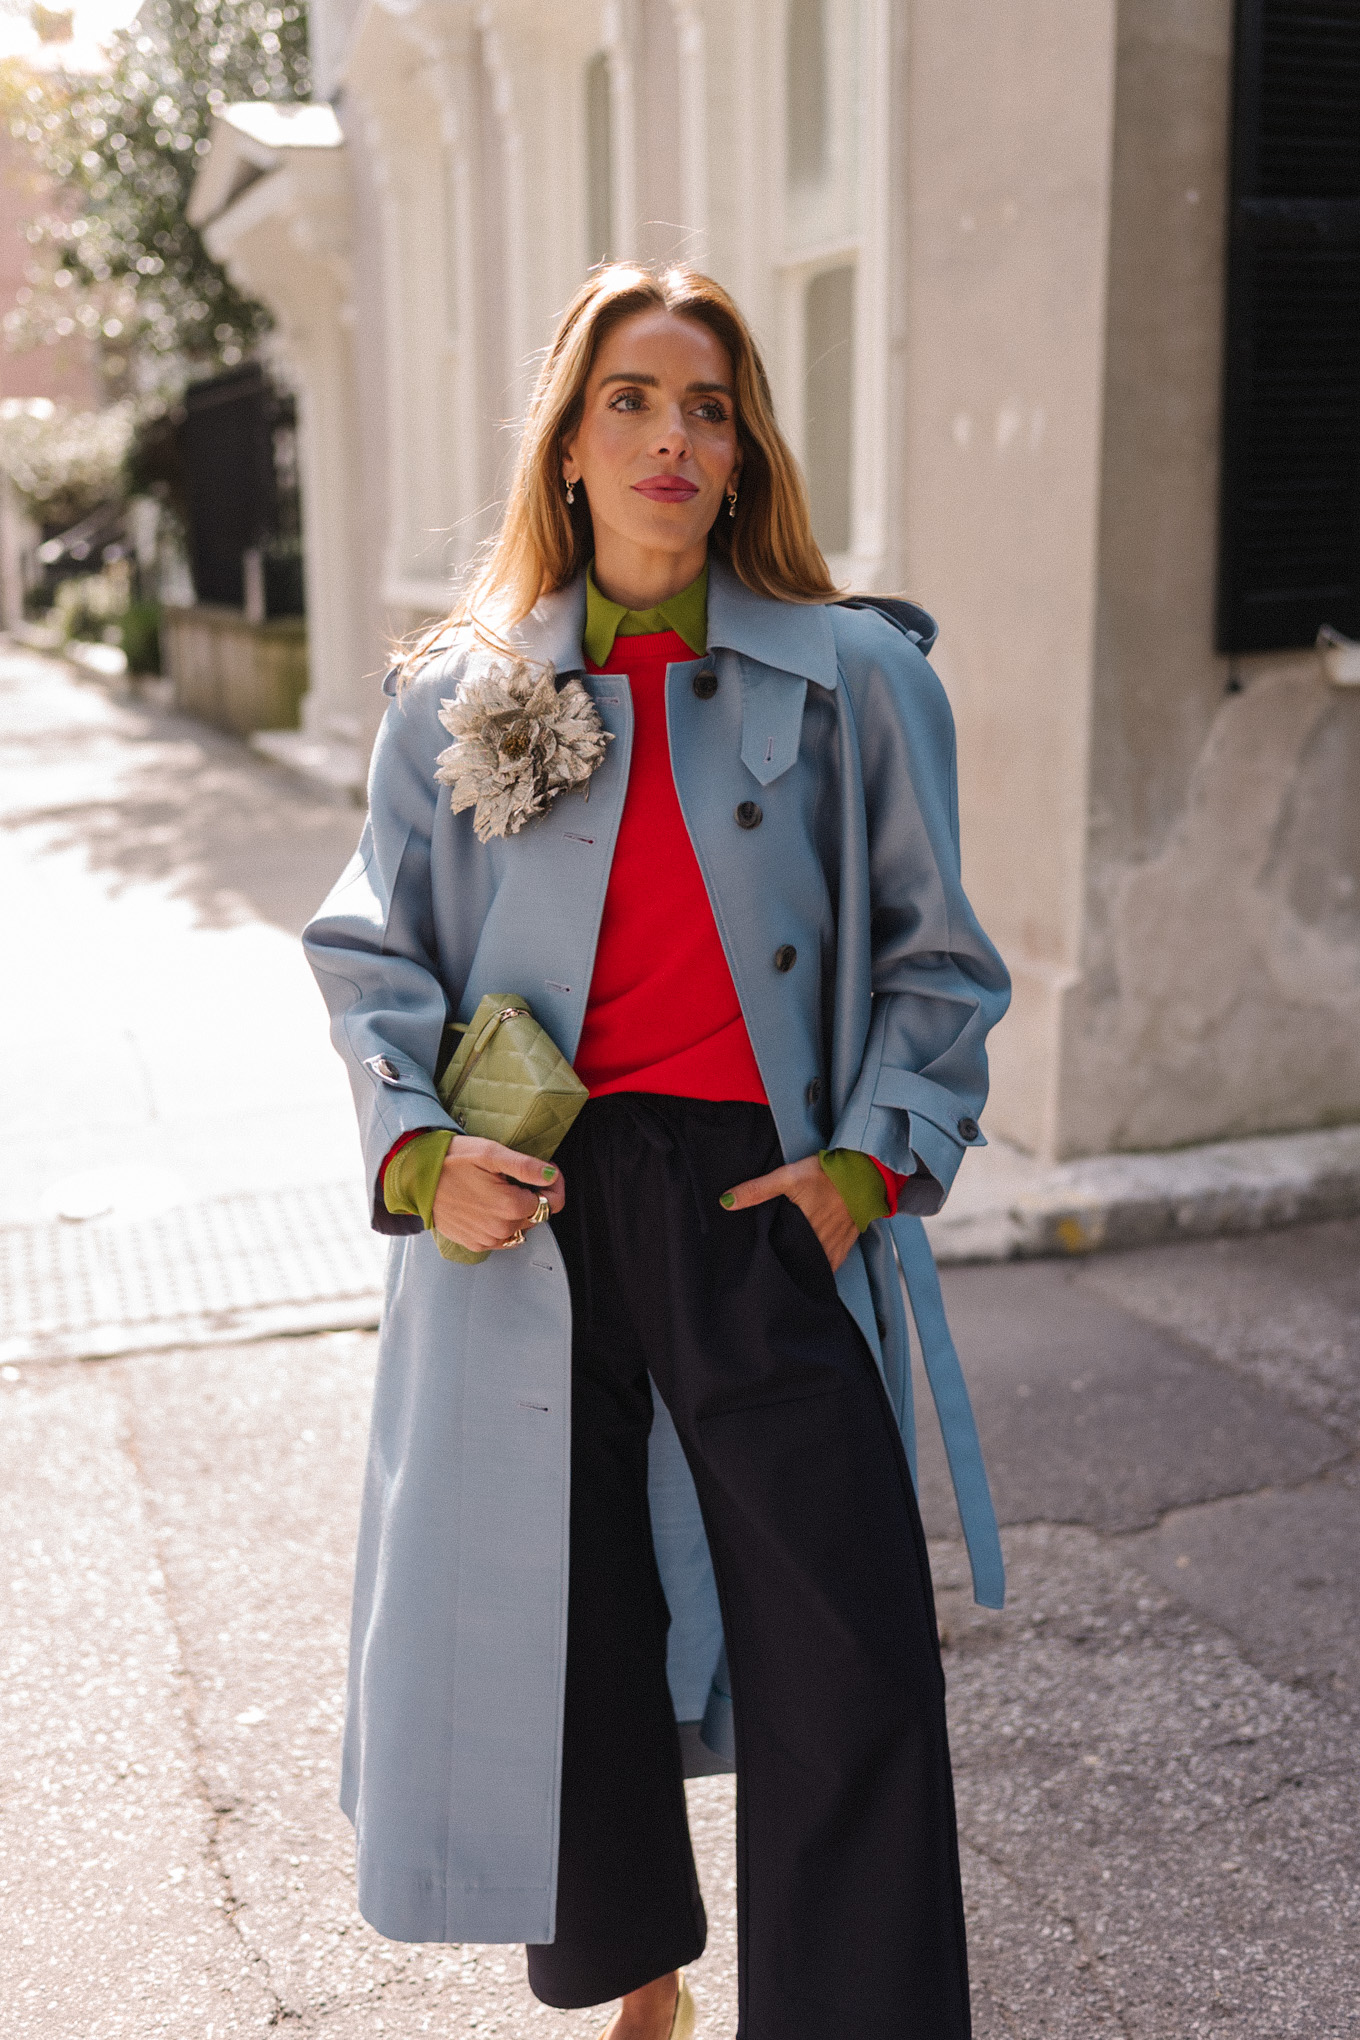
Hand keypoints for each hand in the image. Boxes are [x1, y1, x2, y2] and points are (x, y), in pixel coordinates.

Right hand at [431, 1138, 564, 1252]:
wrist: (416, 1177)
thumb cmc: (452, 1160)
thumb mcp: (491, 1153)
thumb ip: (526, 1167)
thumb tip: (552, 1175)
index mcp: (510, 1206)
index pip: (552, 1203)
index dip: (553, 1185)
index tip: (546, 1173)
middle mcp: (502, 1229)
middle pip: (536, 1215)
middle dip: (534, 1196)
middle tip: (515, 1177)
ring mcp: (487, 1239)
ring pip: (520, 1227)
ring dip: (517, 1211)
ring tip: (499, 1190)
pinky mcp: (474, 1243)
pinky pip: (501, 1238)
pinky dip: (501, 1223)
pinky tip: (488, 1205)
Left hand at [720, 1154, 857, 1272]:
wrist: (864, 1171)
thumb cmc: (825, 1173)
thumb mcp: (788, 1176)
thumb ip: (757, 1190)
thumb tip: (725, 1202)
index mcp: (803, 1231)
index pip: (781, 1257)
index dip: (771, 1262)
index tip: (760, 1263)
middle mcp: (820, 1244)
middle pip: (798, 1263)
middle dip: (786, 1267)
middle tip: (772, 1268)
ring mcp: (836, 1245)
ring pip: (815, 1266)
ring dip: (804, 1267)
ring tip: (789, 1269)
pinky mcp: (847, 1242)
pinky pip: (832, 1263)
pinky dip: (821, 1265)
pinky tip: (811, 1263)